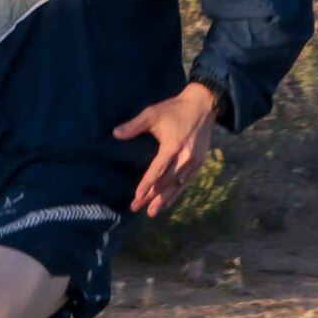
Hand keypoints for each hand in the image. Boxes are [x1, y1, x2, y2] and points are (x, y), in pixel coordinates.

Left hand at [113, 82, 219, 217]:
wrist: (202, 105)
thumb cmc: (174, 109)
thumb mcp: (152, 113)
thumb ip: (134, 126)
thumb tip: (115, 134)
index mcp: (172, 146)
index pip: (157, 170)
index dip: (147, 185)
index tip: (137, 196)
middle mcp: (185, 157)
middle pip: (166, 182)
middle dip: (151, 196)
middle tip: (136, 208)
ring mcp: (194, 161)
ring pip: (177, 185)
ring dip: (163, 199)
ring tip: (151, 212)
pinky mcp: (199, 162)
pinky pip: (186, 182)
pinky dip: (176, 193)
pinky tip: (168, 202)